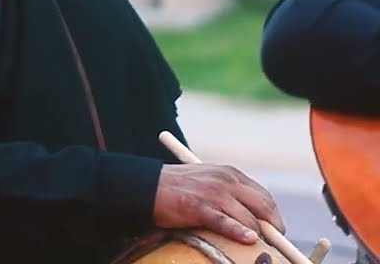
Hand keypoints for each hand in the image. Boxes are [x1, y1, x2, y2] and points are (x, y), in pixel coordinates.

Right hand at [153, 163, 285, 244]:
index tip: (275, 231)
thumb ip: (230, 193)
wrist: (146, 185)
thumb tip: (253, 217)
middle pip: (263, 207)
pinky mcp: (198, 207)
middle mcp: (225, 181)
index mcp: (230, 174)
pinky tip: (249, 239)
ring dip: (258, 235)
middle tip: (275, 243)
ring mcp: (213, 194)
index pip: (264, 197)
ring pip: (247, 218)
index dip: (273, 217)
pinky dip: (239, 232)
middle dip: (272, 228)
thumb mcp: (209, 181)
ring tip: (261, 249)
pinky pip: (225, 222)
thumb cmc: (178, 187)